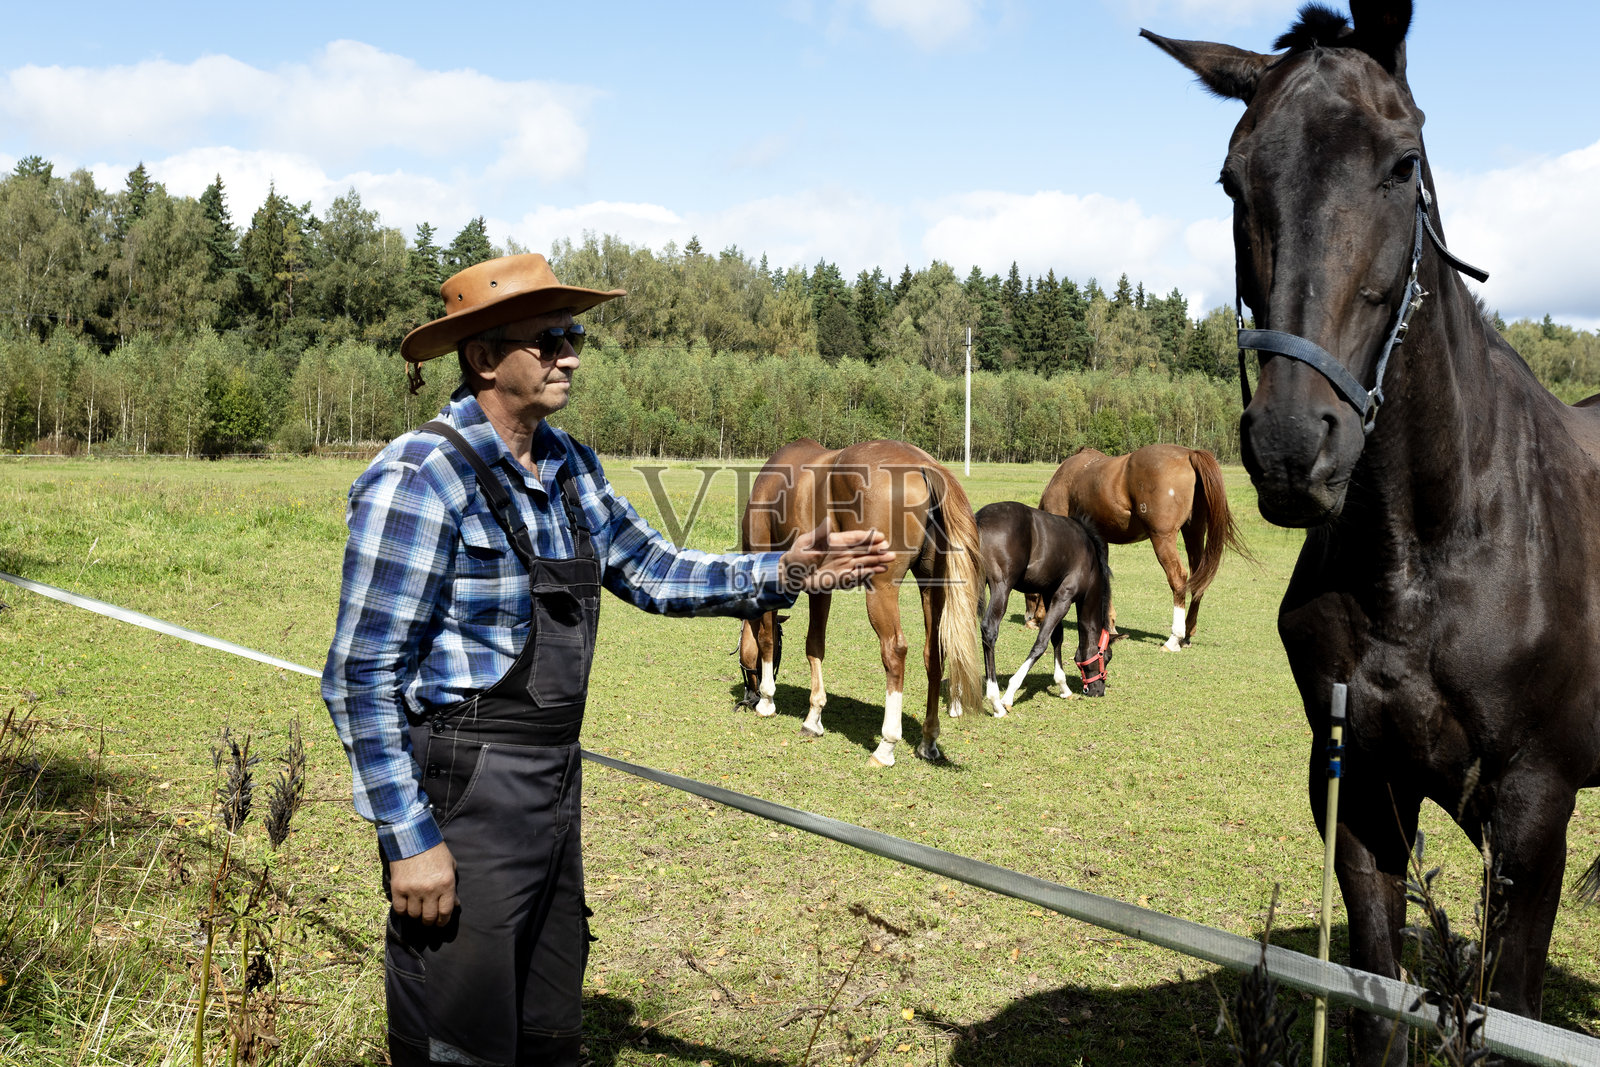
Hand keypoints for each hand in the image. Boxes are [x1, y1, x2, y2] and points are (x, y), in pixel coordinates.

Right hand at [389, 841, 456, 925]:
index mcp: (446, 884)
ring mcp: (413, 890)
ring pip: (414, 915)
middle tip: (429, 919)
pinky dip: (403, 911)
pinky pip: (400, 909)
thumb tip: (455, 905)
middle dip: (430, 921)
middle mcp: (430, 890)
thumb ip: (452, 887)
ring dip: (416, 915)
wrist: (412, 838)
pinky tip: (407, 907)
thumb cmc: (435, 851)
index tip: (440, 922)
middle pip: (429, 917)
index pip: (445, 912)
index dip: (443, 921)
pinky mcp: (398, 888)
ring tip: (418, 910)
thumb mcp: (450, 866)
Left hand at [779, 519, 894, 593]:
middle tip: (889, 550)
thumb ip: (820, 535)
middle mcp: (843, 553)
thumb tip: (827, 521)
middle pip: (863, 550)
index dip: (868, 537)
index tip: (880, 537)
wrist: (791, 575)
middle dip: (877, 550)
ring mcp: (843, 566)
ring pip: (864, 562)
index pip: (855, 538)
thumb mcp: (807, 543)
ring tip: (890, 560)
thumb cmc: (797, 555)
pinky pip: (858, 575)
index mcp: (836, 541)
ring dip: (877, 561)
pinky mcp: (842, 578)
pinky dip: (869, 573)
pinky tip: (880, 570)